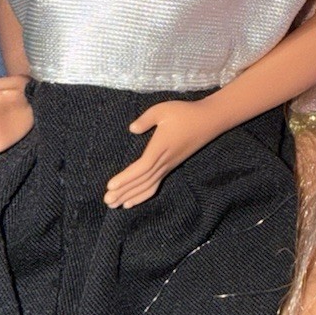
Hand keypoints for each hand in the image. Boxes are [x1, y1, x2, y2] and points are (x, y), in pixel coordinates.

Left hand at [103, 98, 220, 208]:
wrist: (208, 121)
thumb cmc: (184, 113)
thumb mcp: (163, 110)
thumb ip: (146, 119)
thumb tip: (132, 129)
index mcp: (160, 147)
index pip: (141, 167)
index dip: (126, 178)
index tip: (110, 185)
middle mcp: (164, 161)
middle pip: (142, 181)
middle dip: (124, 191)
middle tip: (107, 201)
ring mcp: (168, 166)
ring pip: (148, 186)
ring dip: (131, 196)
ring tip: (114, 204)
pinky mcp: (170, 167)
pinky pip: (155, 185)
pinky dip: (143, 195)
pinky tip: (131, 201)